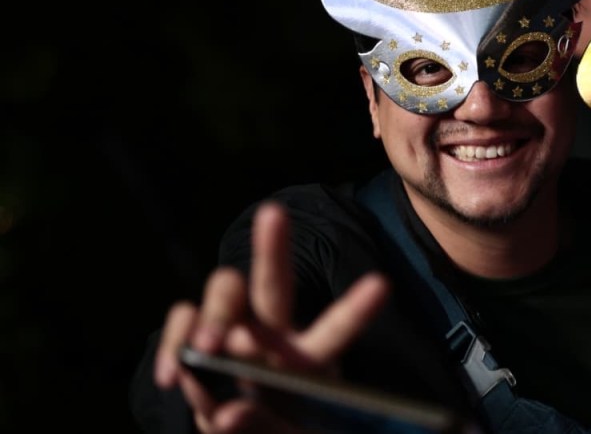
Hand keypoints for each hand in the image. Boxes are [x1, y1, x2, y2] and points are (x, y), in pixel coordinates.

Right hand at [153, 202, 389, 431]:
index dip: (355, 310)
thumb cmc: (271, 429)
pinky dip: (173, 343)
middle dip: (273, 245)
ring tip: (210, 347)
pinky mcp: (191, 337)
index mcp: (306, 357)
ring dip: (214, 314)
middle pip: (274, 282)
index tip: (381, 285)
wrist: (230, 431)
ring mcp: (229, 329)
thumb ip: (264, 430)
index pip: (334, 331)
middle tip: (273, 214)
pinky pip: (182, 320)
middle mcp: (270, 332)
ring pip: (225, 290)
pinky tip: (173, 375)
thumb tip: (229, 412)